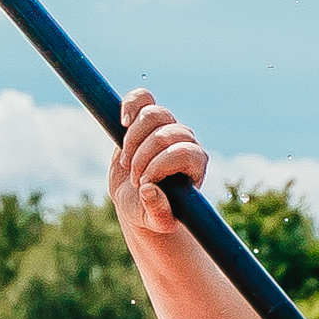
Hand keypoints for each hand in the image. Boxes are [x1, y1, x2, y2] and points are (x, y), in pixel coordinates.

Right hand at [105, 89, 210, 235]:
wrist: (136, 200)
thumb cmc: (151, 211)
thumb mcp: (156, 220)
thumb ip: (158, 213)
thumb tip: (149, 191)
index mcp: (196, 163)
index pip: (184, 152)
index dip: (160, 166)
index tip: (144, 184)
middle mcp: (185, 140)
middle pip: (166, 134)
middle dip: (143, 158)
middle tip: (134, 180)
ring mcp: (166, 127)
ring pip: (153, 114)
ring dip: (133, 140)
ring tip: (126, 162)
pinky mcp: (145, 120)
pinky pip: (142, 97)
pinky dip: (131, 104)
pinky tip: (123, 121)